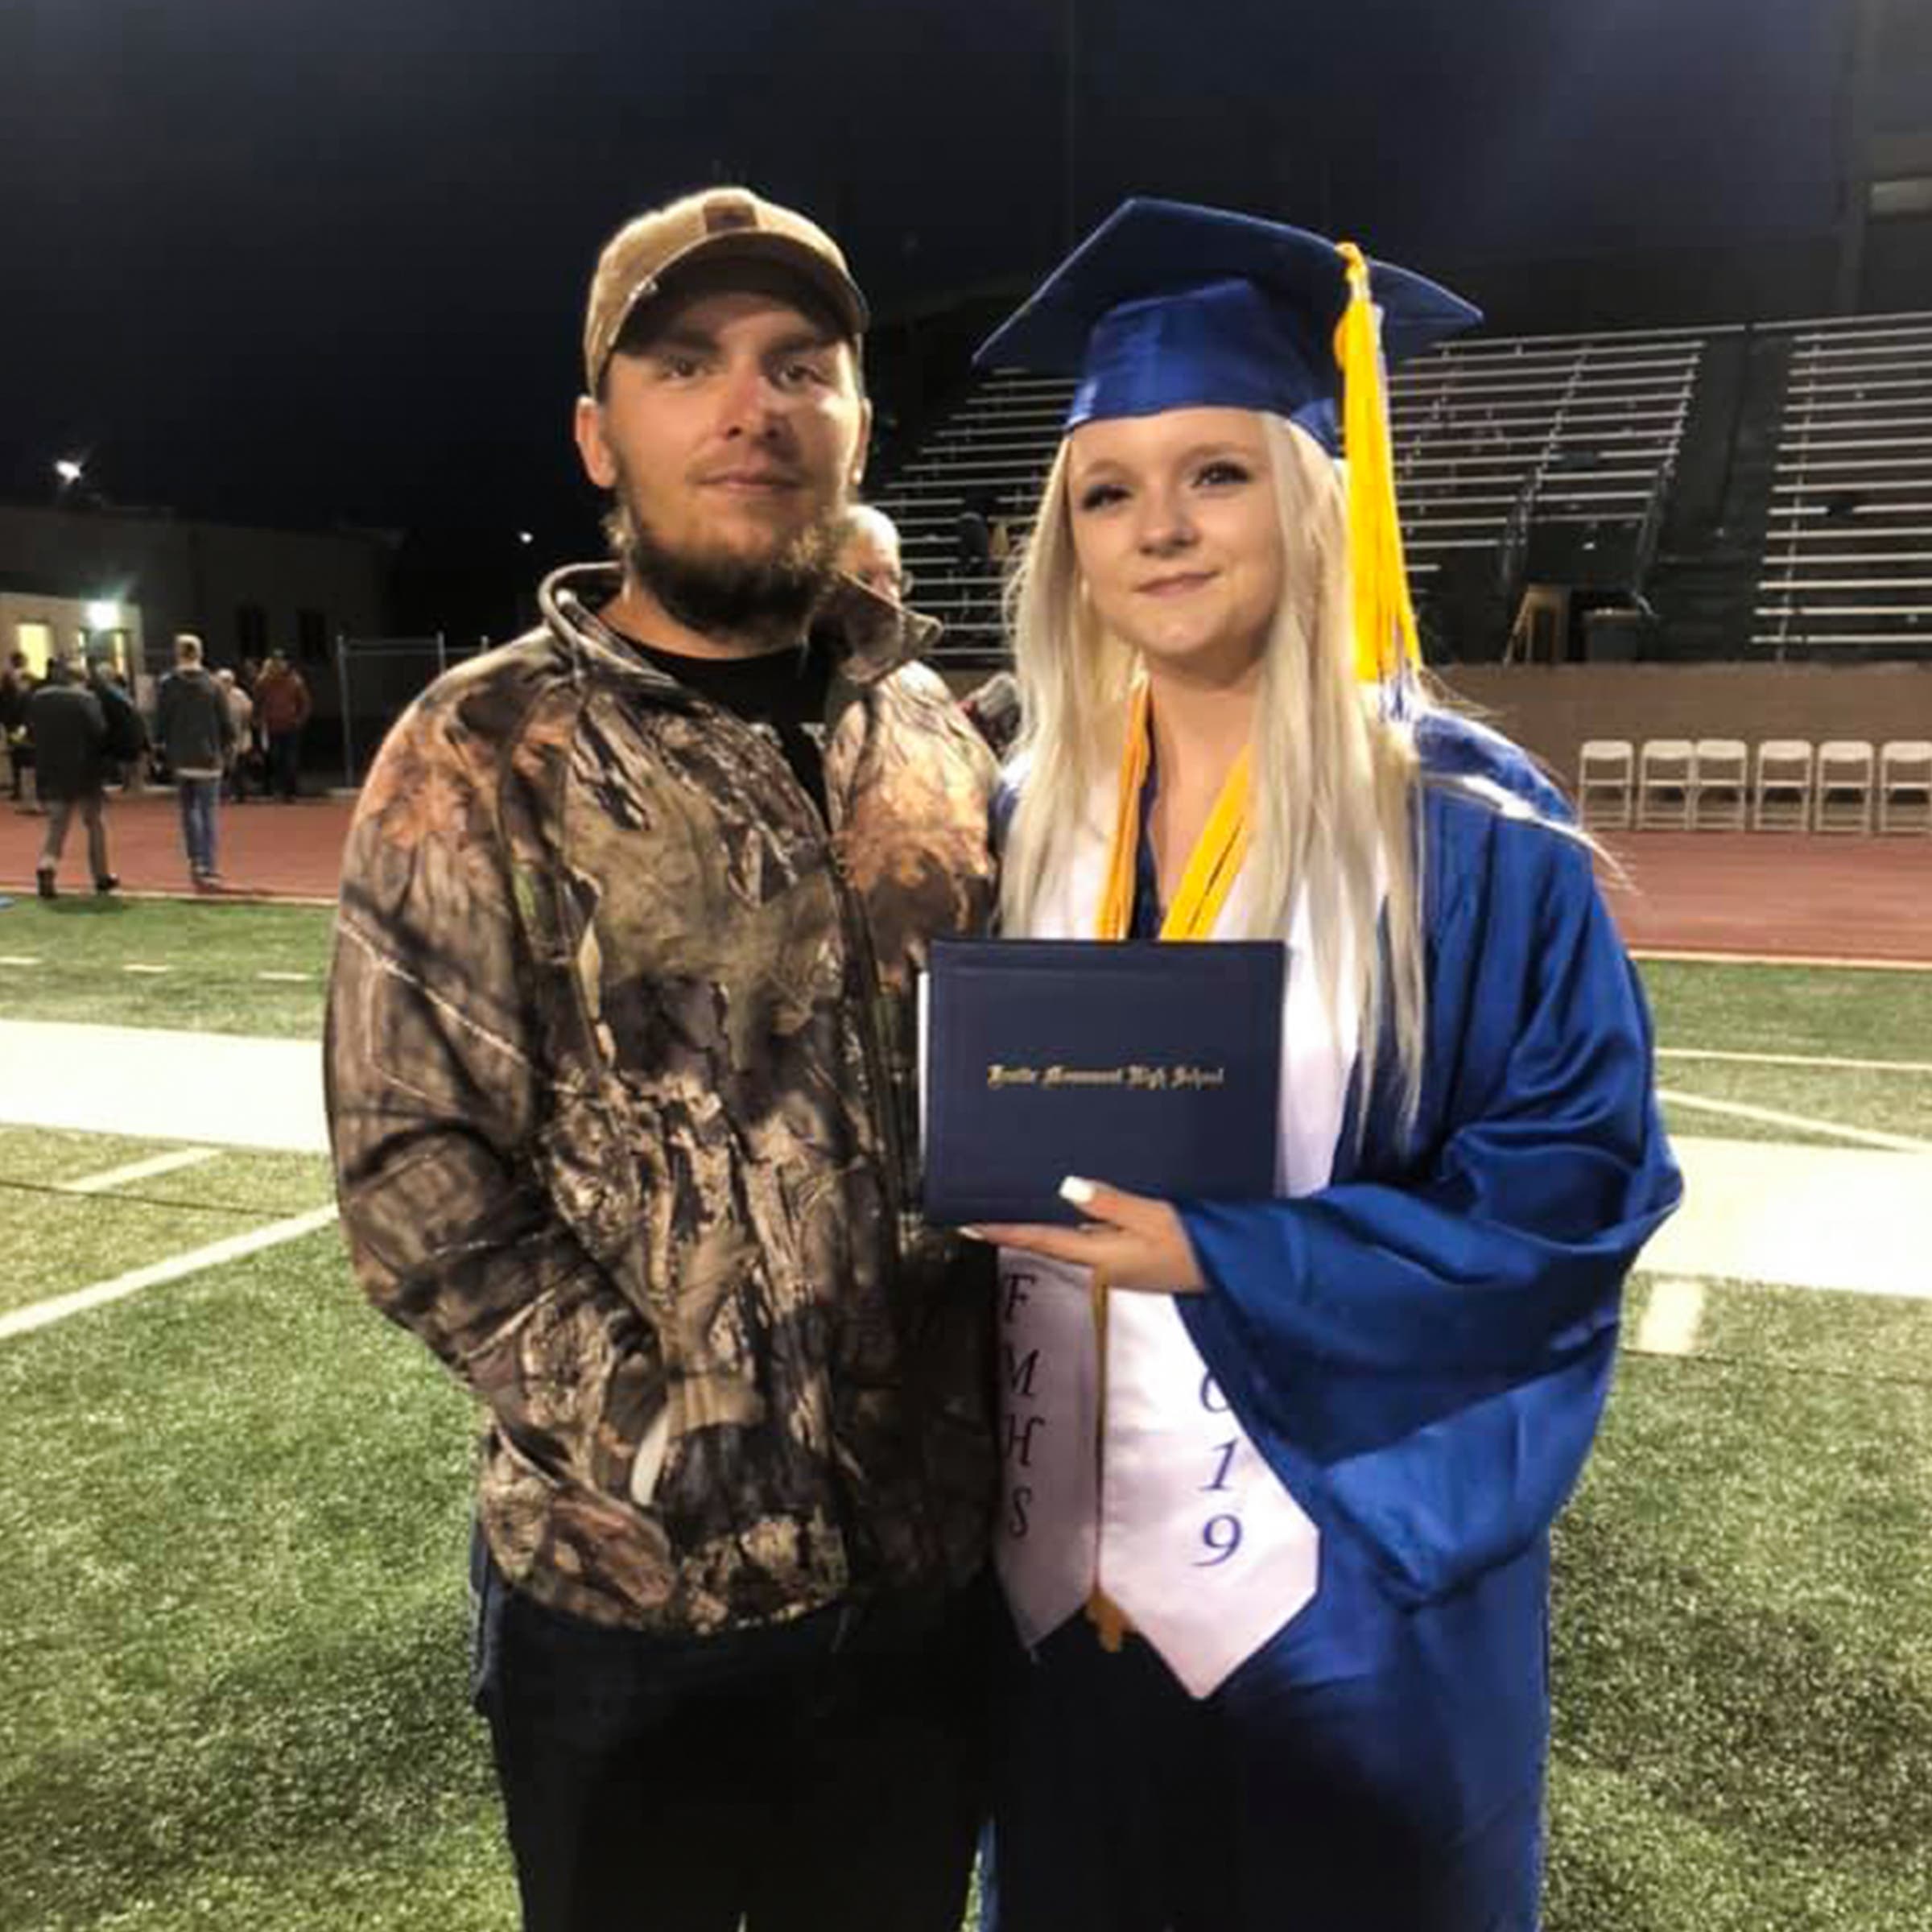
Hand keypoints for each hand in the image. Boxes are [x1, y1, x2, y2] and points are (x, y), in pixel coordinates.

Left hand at [970, 1177, 1206, 1292]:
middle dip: (1017, 1223)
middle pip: (1049, 1239)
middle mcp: (1103, 1265)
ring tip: (1017, 1195)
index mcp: (1102, 1259)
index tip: (965, 1223)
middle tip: (982, 1202)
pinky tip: (1075, 1200)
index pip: (1039, 1240)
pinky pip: (1095, 1235)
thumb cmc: (1202, 1248)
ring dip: (1044, 1221)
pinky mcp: (1134, 1257)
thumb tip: (1067, 1187)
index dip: (1001, 1231)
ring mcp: (1119, 1263)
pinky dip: (1077, 1220)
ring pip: (1071, 1237)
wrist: (1238, 1275)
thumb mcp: (1158, 1218)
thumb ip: (1112, 1203)